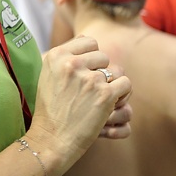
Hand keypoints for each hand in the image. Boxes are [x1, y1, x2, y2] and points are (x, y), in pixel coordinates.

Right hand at [28, 36, 132, 168]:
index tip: (85, 74)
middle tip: (92, 91)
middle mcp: (72, 64)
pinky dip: (122, 95)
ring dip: (114, 84)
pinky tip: (109, 105)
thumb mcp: (49, 75)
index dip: (91, 58)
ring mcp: (89, 79)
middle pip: (104, 57)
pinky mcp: (105, 95)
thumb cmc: (51, 109)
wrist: (51, 139)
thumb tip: (85, 36)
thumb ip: (66, 56)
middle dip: (102, 73)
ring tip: (101, 99)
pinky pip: (126, 84)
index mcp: (56, 56)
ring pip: (117, 70)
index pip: (89, 42)